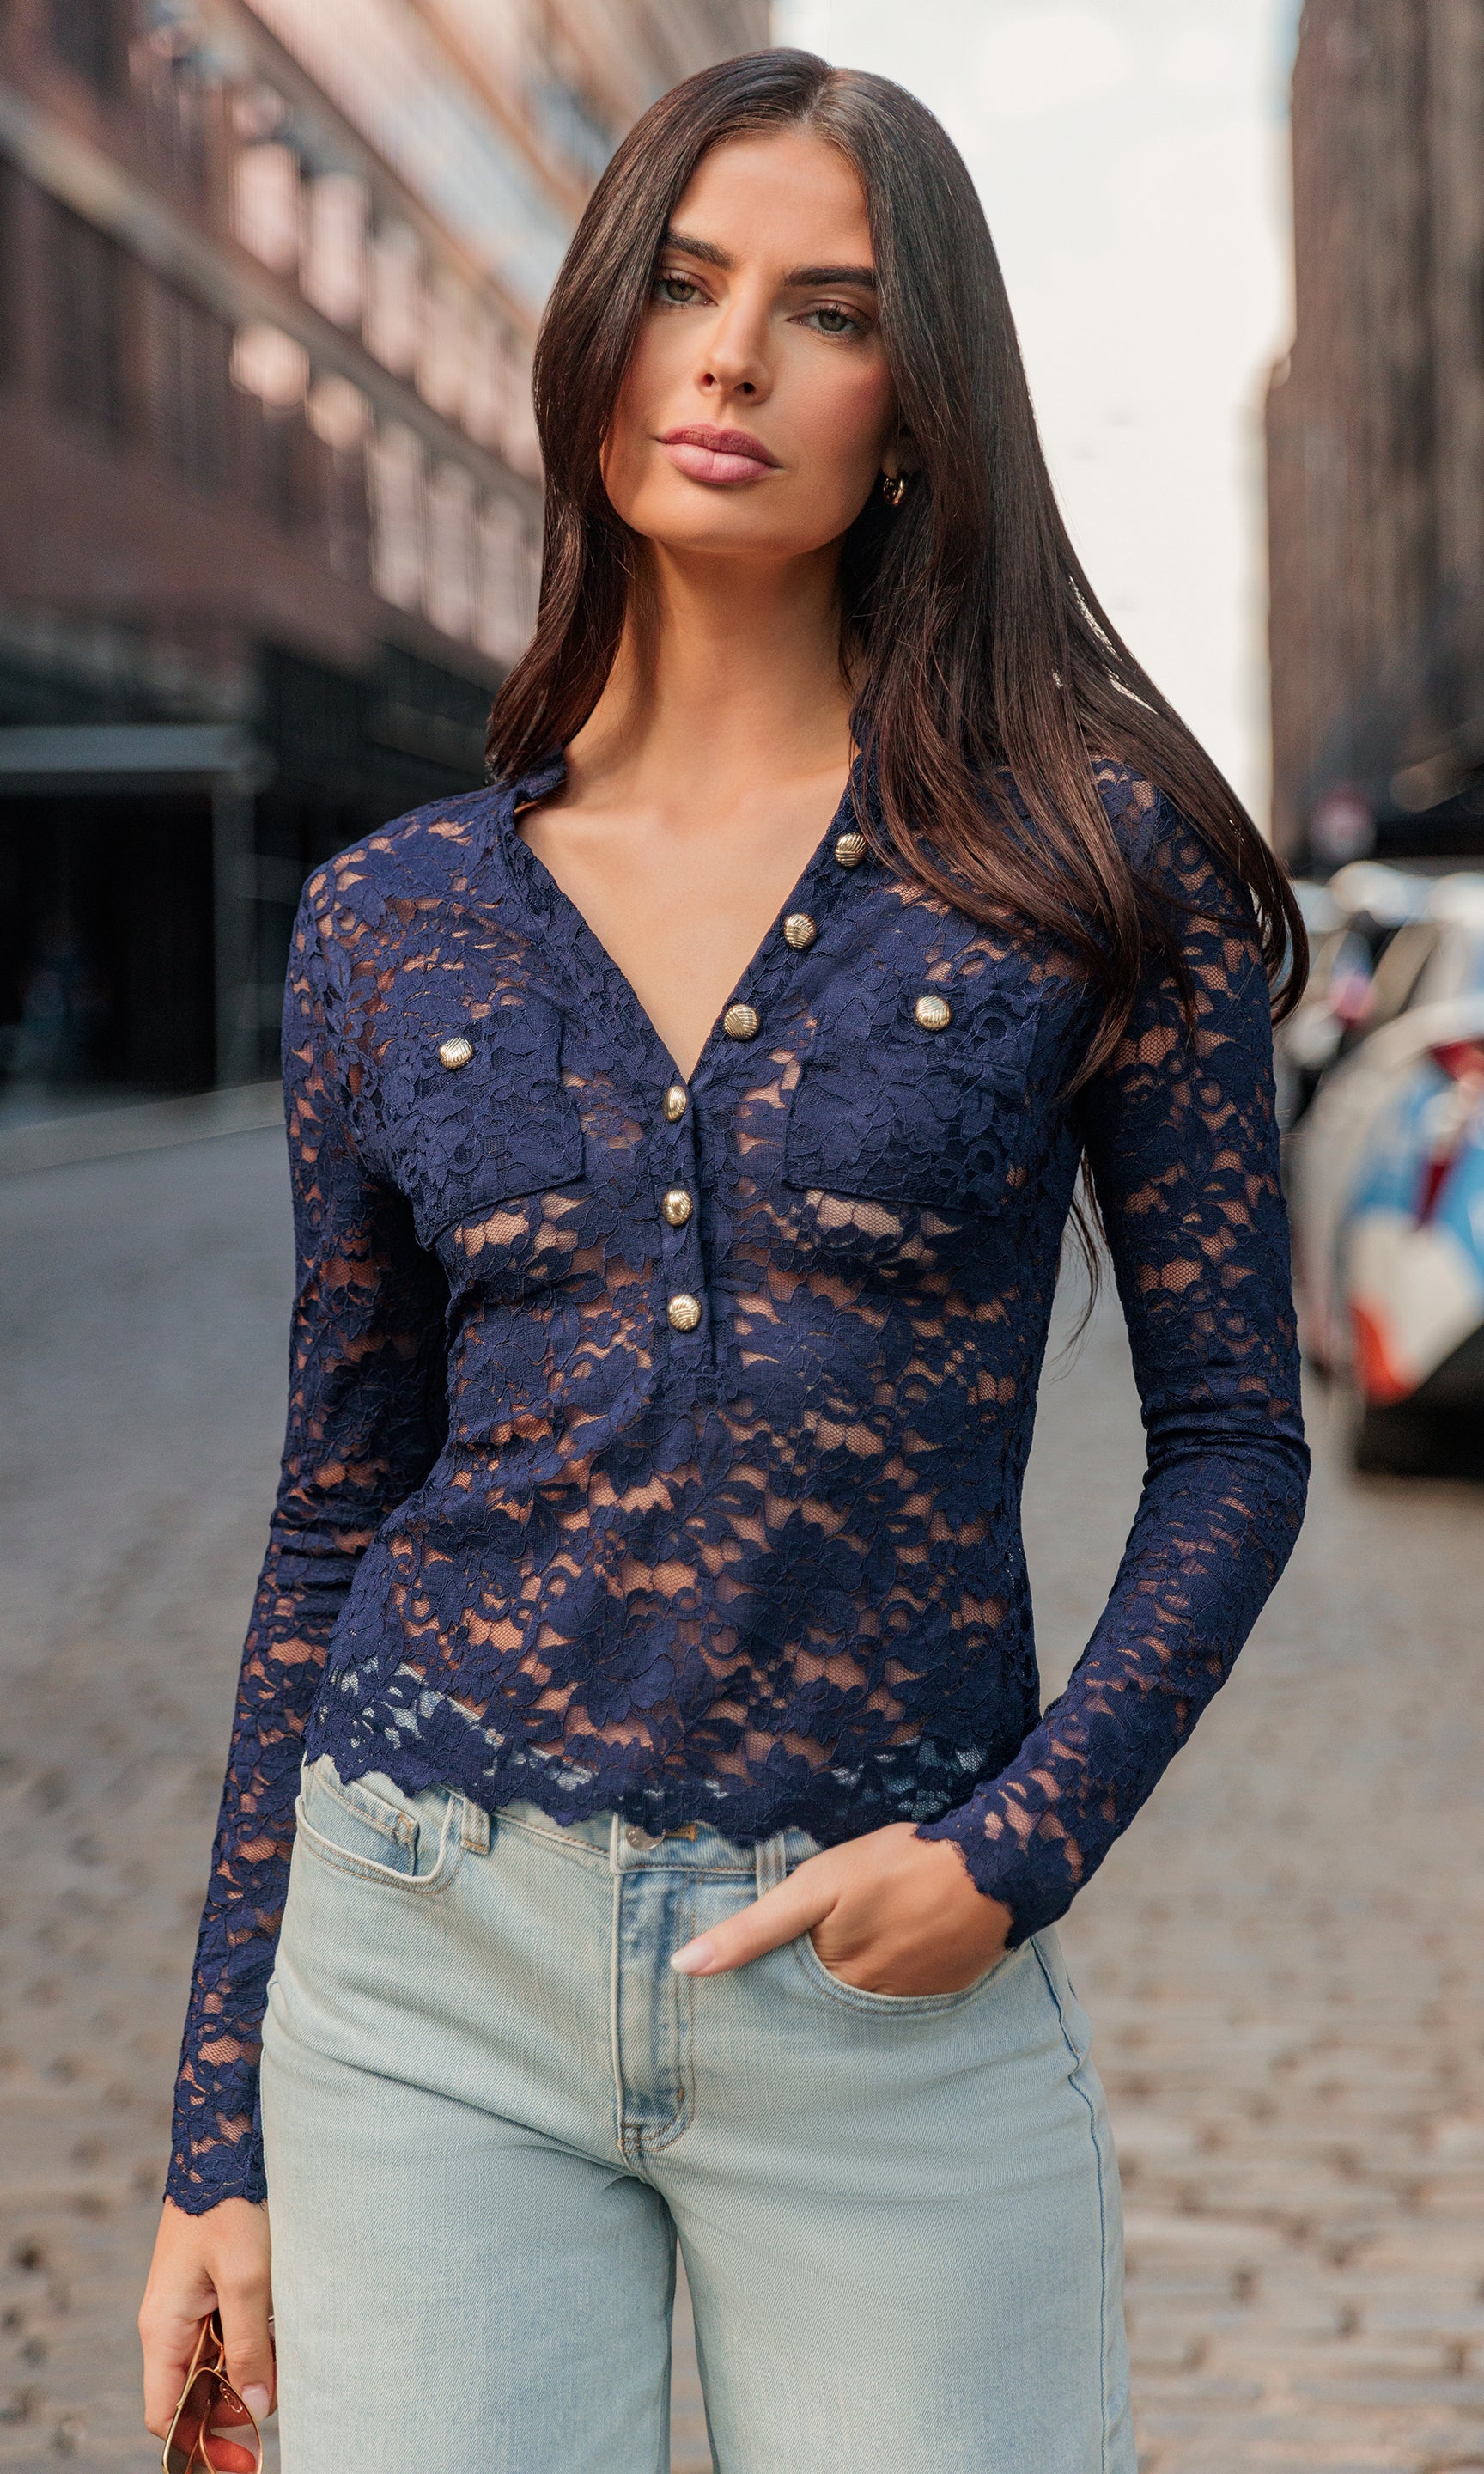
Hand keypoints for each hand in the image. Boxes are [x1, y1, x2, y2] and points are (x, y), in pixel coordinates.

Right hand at [139, 2197, 273, 2460]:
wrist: (225, 2140)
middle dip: (234, 2402)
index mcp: (164, 2327)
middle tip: (282, 2398)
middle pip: (195, 2390)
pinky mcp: (215, 2283)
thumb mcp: (246, 2277)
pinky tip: (289, 2324)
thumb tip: (257, 2408)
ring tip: (292, 2356)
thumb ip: (250, 2344)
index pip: (163, 2412)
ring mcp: (192, 2302)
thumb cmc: (230, 2203)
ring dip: (252, 2365)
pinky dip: (259, 2334)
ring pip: (218, 2359)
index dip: (198, 2437)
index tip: (242, 2447)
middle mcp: (171, 2321)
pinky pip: (232, 2327)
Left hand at [671, 1821, 1012, 1995]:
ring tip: (842, 1958)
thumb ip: (754, 1930)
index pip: (783, 2001)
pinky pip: (904, 1998)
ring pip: (862, 2004)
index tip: (737, 1995)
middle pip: (823, 2007)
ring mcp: (910, 2001)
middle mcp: (867, 2005)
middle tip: (794, 1971)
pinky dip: (890, 1980)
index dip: (761, 1992)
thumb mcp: (815, 1887)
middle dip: (804, 1997)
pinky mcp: (943, 1990)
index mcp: (831, 1981)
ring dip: (848, 1991)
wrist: (992, 1868)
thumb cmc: (896, 1867)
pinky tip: (889, 1953)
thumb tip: (684, 1967)